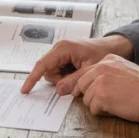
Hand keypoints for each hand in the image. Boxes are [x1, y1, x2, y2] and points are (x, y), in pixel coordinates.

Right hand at [20, 35, 134, 95]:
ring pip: (53, 72)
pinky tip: (77, 73)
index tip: (25, 90)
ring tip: (79, 75)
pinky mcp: (64, 56)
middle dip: (59, 80)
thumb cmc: (103, 53)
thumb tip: (58, 90)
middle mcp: (59, 48)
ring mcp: (61, 52)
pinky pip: (58, 70)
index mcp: (63, 48)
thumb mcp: (89, 69)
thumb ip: (74, 80)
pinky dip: (66, 76)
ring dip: (63, 79)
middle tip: (76, 80)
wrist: (113, 47)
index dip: (32, 78)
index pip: (42, 65)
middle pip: (48, 71)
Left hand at [73, 55, 138, 123]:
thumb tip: (94, 85)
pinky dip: (104, 113)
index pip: (85, 73)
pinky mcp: (101, 95)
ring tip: (117, 104)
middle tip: (106, 102)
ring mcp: (100, 80)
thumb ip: (109, 74)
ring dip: (99, 105)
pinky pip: (93, 109)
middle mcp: (102, 67)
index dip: (86, 86)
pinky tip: (118, 108)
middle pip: (82, 85)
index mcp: (108, 59)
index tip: (85, 93)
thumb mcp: (125, 71)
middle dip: (91, 96)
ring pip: (87, 99)